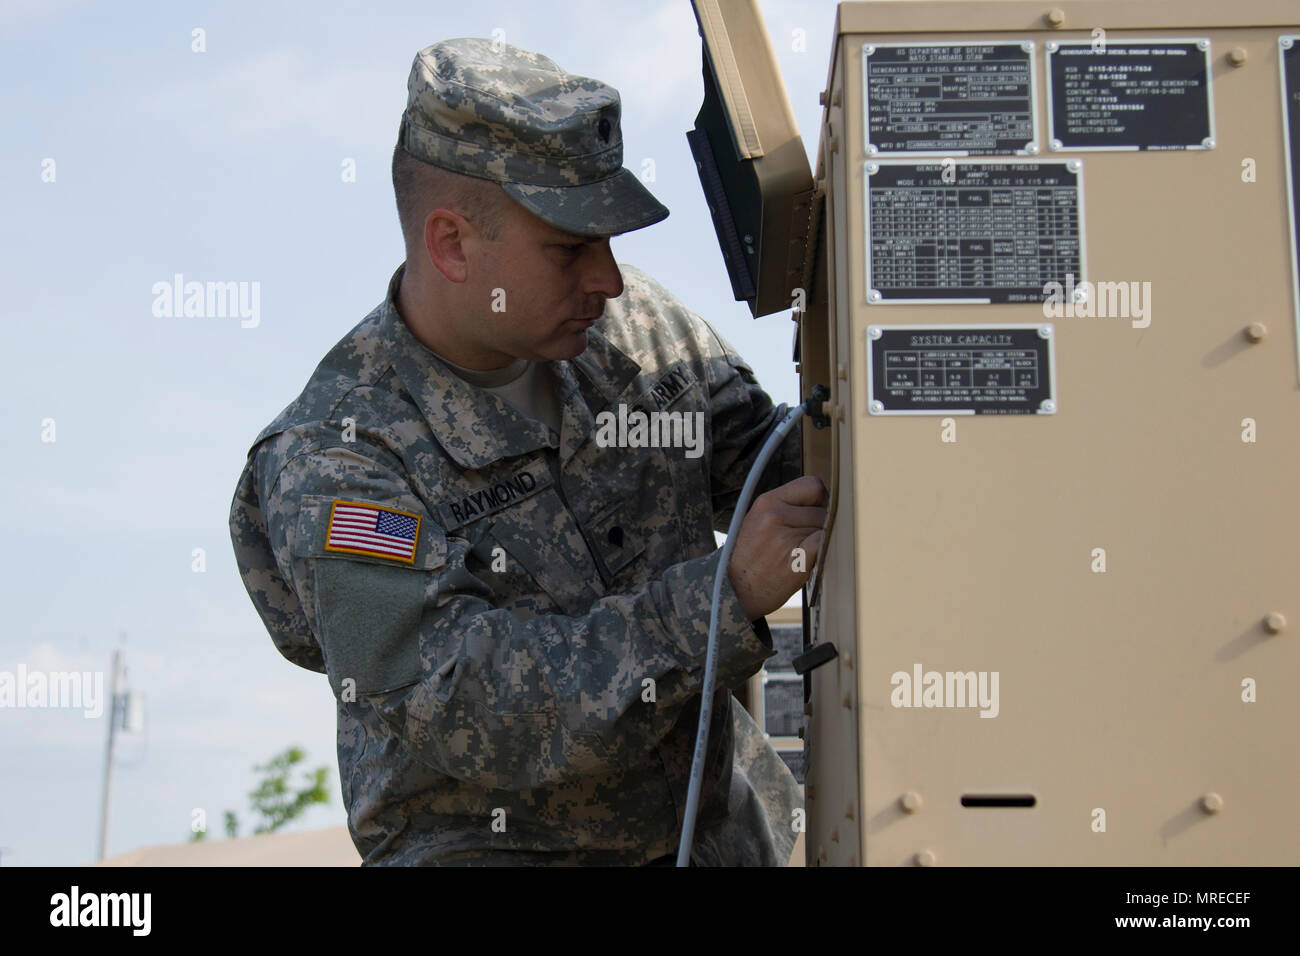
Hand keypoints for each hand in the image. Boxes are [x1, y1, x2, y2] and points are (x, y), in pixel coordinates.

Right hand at [726, 475, 826, 619]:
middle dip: (819, 523)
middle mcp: (775, 515)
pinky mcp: (797, 559)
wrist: (735, 591)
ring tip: (798, 553)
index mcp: (767, 502)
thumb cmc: (750, 558)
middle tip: (801, 541)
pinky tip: (809, 558)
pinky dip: (823, 550)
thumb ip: (786, 506)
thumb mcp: (758, 520)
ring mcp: (786, 537)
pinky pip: (825, 543)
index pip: (812, 484)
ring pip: (825, 528)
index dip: (819, 498)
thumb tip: (823, 499)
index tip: (815, 510)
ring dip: (820, 540)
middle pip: (823, 508)